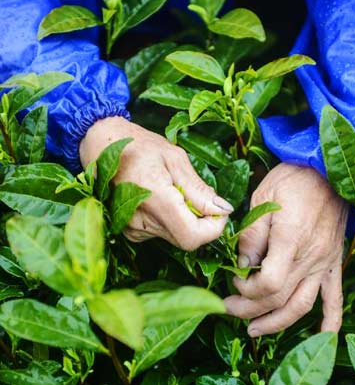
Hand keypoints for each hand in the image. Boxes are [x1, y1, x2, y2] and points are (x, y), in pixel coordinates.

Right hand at [79, 116, 232, 248]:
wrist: (100, 146)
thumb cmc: (139, 146)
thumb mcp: (175, 158)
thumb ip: (198, 188)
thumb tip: (223, 210)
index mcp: (155, 199)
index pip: (193, 237)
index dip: (214, 228)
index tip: (219, 209)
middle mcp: (141, 221)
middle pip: (187, 238)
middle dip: (202, 220)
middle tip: (196, 193)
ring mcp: (132, 229)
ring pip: (176, 236)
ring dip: (184, 218)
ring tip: (172, 190)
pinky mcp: (130, 233)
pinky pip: (162, 233)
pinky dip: (170, 219)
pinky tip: (159, 198)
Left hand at [225, 163, 347, 335]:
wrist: (326, 169)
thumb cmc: (291, 179)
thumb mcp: (262, 198)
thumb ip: (252, 236)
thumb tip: (242, 267)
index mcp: (291, 239)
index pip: (269, 283)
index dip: (247, 290)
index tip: (233, 281)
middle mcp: (311, 256)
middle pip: (280, 298)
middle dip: (250, 309)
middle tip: (229, 308)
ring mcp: (325, 262)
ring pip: (302, 305)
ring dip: (277, 323)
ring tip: (254, 329)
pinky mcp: (334, 262)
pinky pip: (335, 297)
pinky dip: (331, 320)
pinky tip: (323, 337)